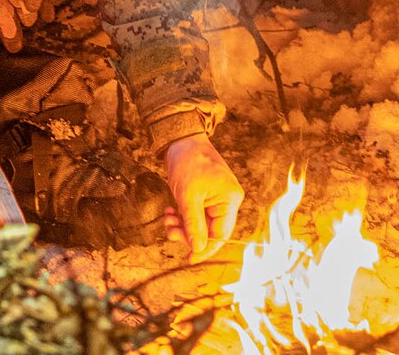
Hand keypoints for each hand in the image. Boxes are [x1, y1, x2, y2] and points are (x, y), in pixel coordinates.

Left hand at [163, 135, 243, 261]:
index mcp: (230, 200)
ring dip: (182, 225)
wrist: (181, 139)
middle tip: (170, 231)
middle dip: (188, 233)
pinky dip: (182, 217)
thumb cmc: (188, 162)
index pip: (221, 233)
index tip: (189, 259)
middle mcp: (226, 201)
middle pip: (210, 230)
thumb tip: (198, 248)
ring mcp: (215, 199)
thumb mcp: (188, 196)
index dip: (205, 248)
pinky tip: (170, 211)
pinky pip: (195, 214)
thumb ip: (194, 224)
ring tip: (167, 218)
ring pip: (200, 224)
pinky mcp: (204, 196)